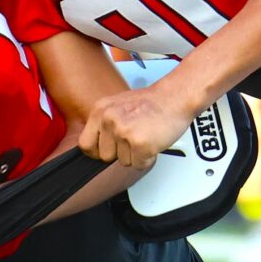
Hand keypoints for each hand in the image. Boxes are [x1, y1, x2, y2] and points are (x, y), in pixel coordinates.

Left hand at [76, 82, 193, 169]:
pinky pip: (138, 164)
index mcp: (100, 110)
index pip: (85, 144)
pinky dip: (148, 158)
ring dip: (136, 154)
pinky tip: (153, 142)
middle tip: (134, 137)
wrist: (175, 97)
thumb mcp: (117, 106)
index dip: (97, 151)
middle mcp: (109, 120)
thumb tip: (95, 146)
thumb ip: (104, 123)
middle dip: (120, 152)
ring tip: (145, 135)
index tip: (107, 150)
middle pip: (105, 156)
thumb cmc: (151, 102)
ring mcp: (123, 132)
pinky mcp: (139, 143)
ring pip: (123, 162)